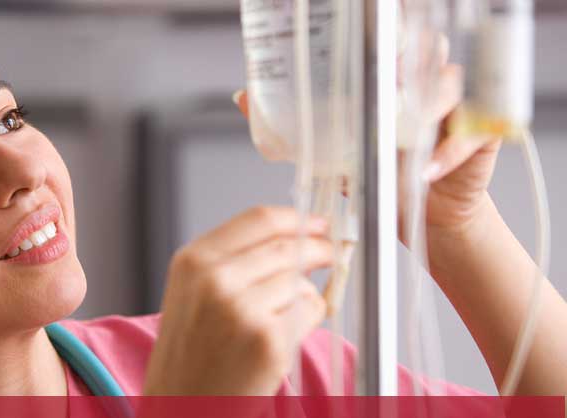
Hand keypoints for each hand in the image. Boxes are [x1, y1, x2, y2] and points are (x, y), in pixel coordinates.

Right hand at [143, 206, 330, 395]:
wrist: (182, 404)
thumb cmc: (190, 353)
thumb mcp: (193, 291)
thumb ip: (234, 259)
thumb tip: (293, 236)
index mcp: (194, 260)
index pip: (260, 219)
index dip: (297, 218)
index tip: (316, 222)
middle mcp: (215, 279)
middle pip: (288, 246)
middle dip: (318, 249)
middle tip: (330, 253)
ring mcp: (242, 309)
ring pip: (300, 281)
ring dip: (305, 293)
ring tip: (282, 317)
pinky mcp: (268, 340)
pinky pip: (310, 312)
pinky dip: (309, 319)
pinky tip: (283, 337)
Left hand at [233, 54, 499, 239]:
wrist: (423, 218)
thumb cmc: (383, 179)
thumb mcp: (333, 151)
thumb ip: (296, 122)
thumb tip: (243, 97)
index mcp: (391, 80)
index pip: (389, 40)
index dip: (380, 36)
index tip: (361, 41)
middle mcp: (424, 84)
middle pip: (424, 49)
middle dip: (405, 62)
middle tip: (383, 87)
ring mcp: (457, 106)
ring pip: (448, 84)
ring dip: (425, 109)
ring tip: (401, 140)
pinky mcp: (481, 134)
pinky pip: (471, 131)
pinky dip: (446, 151)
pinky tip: (422, 170)